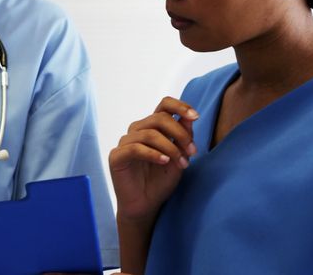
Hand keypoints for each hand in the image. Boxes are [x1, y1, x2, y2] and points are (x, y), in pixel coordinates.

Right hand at [109, 96, 198, 221]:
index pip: (163, 106)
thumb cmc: (160, 182)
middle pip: (159, 118)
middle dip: (180, 133)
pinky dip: (153, 153)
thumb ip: (183, 137)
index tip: (195, 116)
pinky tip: (164, 161)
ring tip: (182, 164)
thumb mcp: (179, 157)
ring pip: (149, 133)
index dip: (179, 106)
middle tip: (192, 151)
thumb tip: (190, 117)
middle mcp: (137, 131)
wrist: (146, 206)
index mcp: (152, 127)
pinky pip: (135, 148)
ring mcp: (125, 142)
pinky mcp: (117, 156)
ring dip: (170, 147)